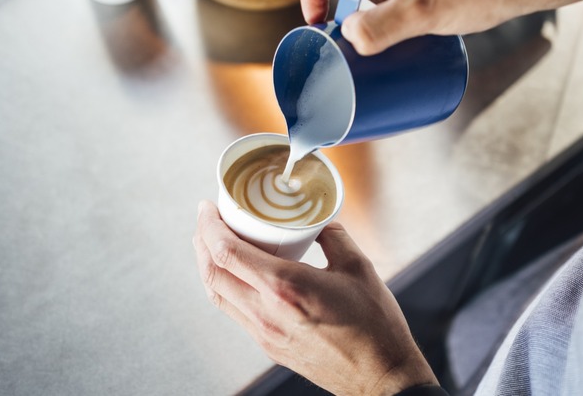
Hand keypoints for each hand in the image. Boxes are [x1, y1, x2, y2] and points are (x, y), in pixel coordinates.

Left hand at [193, 200, 437, 394]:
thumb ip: (334, 237)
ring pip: (219, 296)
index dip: (209, 226)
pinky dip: (228, 288)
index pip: (227, 253)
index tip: (207, 207)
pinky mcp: (270, 347)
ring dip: (209, 267)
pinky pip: (236, 312)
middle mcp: (266, 312)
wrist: (381, 375)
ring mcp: (265, 333)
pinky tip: (240, 277)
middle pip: (212, 274)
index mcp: (285, 287)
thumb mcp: (358, 268)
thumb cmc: (374, 325)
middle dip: (201, 242)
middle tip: (207, 220)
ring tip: (215, 245)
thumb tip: (319, 222)